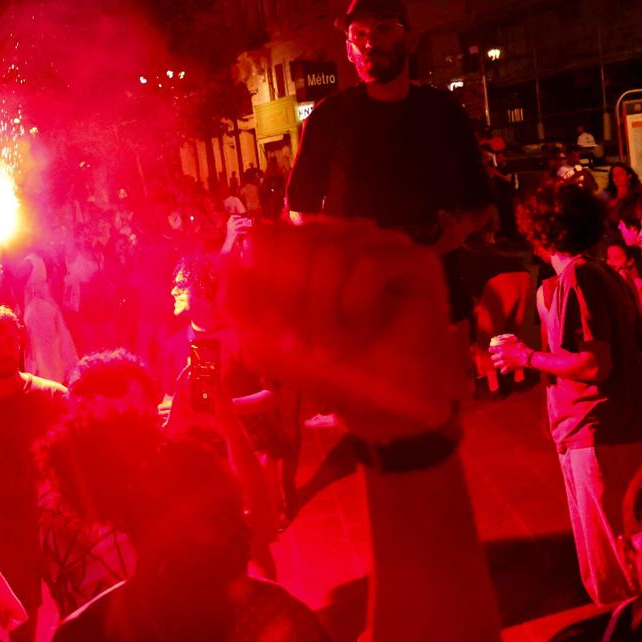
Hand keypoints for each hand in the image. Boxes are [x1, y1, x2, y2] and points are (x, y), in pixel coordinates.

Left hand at [222, 220, 456, 441]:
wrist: (384, 406)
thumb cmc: (329, 369)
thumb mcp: (270, 342)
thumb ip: (242, 305)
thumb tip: (224, 260)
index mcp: (306, 248)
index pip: (265, 235)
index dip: (262, 280)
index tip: (272, 327)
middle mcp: (342, 236)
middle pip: (297, 241)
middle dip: (295, 303)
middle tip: (306, 345)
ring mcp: (381, 244)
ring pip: (333, 252)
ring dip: (327, 311)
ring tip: (336, 348)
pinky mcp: (416, 261)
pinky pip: (371, 266)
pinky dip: (358, 306)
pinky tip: (364, 332)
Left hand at [488, 335, 532, 373]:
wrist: (528, 357)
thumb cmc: (523, 348)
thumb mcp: (516, 342)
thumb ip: (510, 341)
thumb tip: (509, 339)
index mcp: (502, 348)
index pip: (491, 349)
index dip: (491, 350)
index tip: (492, 351)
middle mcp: (501, 355)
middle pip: (492, 358)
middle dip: (495, 358)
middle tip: (499, 358)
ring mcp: (504, 362)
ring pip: (495, 365)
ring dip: (498, 364)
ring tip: (501, 364)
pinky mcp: (508, 368)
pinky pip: (502, 371)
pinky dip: (504, 371)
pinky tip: (506, 369)